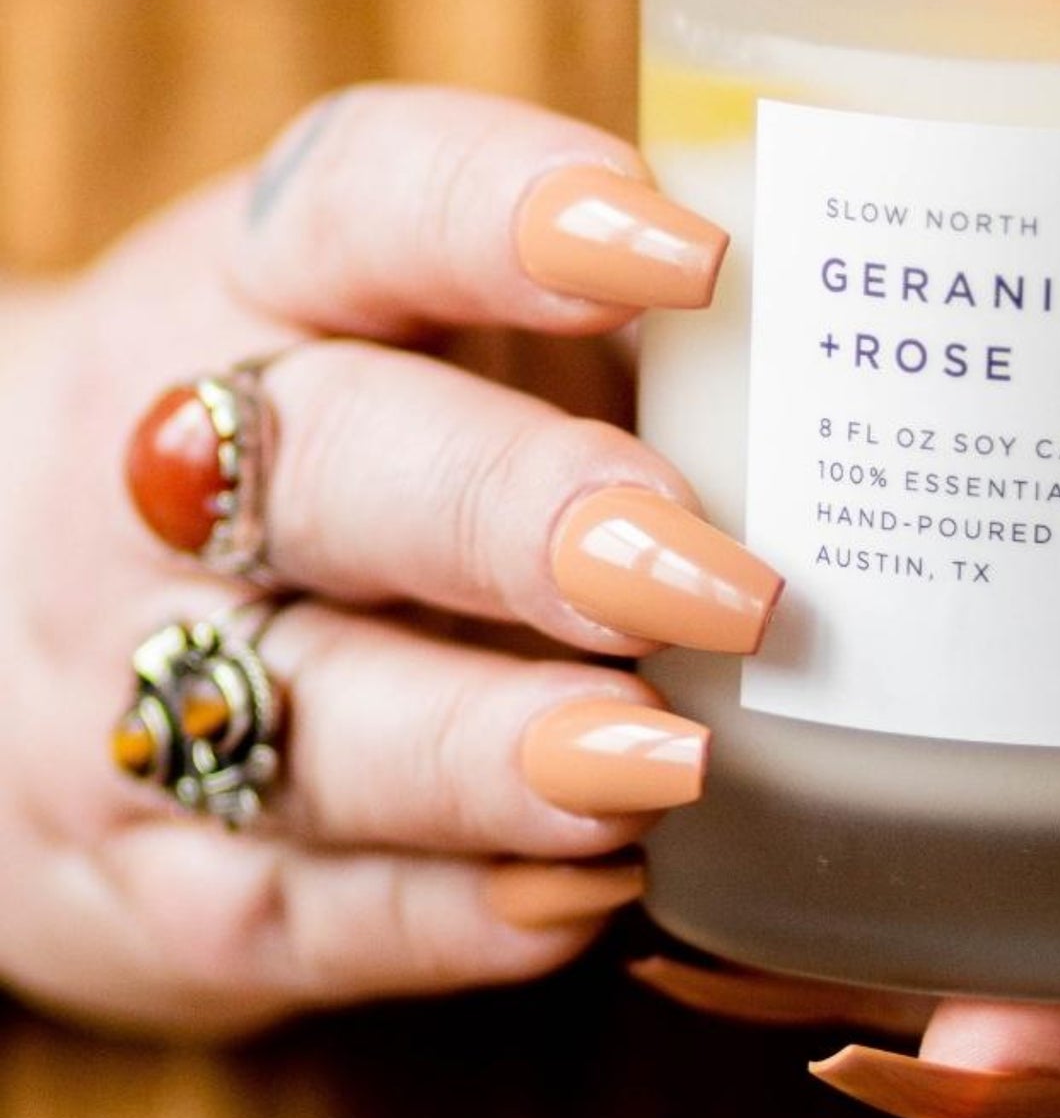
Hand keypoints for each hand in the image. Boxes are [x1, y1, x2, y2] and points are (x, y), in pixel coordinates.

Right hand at [0, 85, 778, 1038]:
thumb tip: (871, 362)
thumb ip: (592, 347)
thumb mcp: (396, 349)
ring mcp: (131, 689)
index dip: (506, 216)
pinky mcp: (151, 883)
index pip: (355, 206)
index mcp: (243, 289)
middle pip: (336, 473)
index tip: (686, 250)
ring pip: (315, 719)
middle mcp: (164, 478)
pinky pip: (304, 912)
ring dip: (498, 750)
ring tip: (671, 765)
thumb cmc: (318, 458)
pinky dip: (460, 911)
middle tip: (717, 579)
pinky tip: (599, 891)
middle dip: (526, 519)